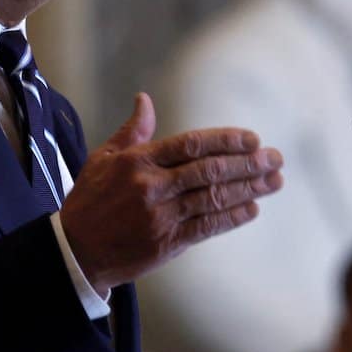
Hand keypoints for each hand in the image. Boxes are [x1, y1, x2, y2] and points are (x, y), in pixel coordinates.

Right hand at [60, 92, 283, 293]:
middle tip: (276, 158)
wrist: (75, 251)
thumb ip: (132, 131)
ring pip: (214, 198)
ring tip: (274, 181)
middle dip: (248, 164)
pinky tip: (252, 208)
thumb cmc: (89, 201)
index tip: (252, 139)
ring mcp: (161, 217)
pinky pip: (206, 227)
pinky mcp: (166, 243)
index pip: (191, 144)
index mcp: (138, 161)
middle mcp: (151, 187)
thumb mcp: (103, 159)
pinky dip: (232, 217)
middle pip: (210, 170)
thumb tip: (144, 99)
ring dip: (249, 189)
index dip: (226, 140)